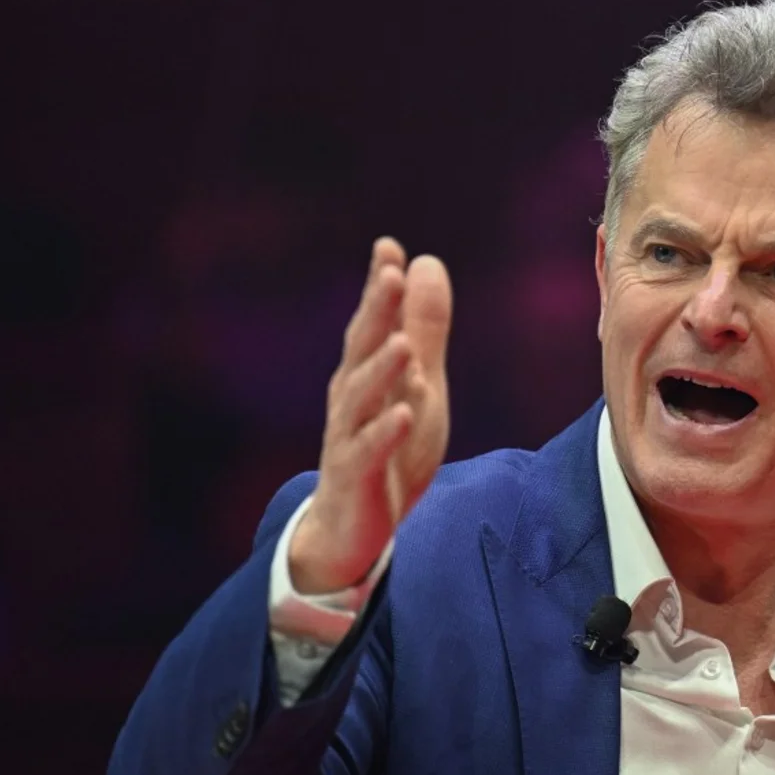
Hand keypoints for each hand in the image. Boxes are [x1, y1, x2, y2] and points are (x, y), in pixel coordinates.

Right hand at [288, 237, 452, 592]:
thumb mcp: (416, 383)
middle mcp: (350, 398)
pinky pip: (369, 451)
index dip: (380, 288)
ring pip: (362, 399)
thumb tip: (426, 263)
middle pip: (361, 349)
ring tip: (401, 344)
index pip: (373, 323)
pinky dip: (385, 433)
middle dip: (375, 312)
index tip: (388, 248)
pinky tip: (405, 415)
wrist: (351, 526)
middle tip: (389, 275)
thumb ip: (422, 328)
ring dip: (381, 369)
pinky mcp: (356, 476)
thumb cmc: (386, 447)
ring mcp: (349, 436)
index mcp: (365, 372)